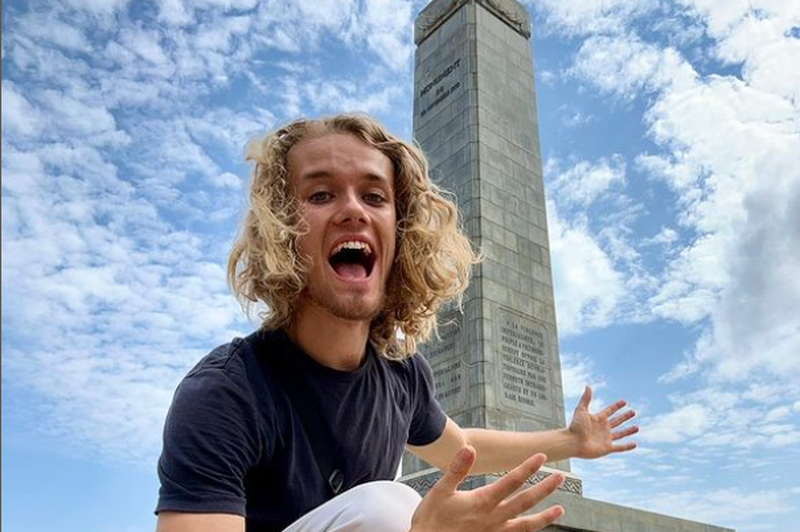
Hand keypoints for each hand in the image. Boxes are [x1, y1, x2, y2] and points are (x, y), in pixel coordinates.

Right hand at [410, 446, 564, 531]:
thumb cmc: (431, 518)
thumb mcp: (440, 490)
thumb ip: (457, 469)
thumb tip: (470, 448)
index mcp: (482, 501)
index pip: (511, 481)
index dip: (527, 467)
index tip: (541, 456)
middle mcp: (493, 518)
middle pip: (525, 501)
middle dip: (544, 488)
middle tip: (561, 477)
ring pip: (526, 525)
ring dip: (544, 517)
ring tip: (560, 510)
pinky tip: (535, 529)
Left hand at [568, 385, 638, 458]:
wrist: (572, 442)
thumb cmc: (575, 427)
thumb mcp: (581, 410)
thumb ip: (586, 398)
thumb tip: (588, 386)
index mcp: (598, 419)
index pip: (610, 410)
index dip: (617, 406)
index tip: (624, 401)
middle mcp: (603, 428)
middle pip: (617, 421)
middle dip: (625, 417)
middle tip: (633, 412)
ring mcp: (605, 438)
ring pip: (620, 434)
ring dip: (628, 431)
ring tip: (637, 427)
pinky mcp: (607, 448)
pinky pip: (620, 447)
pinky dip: (627, 446)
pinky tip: (635, 444)